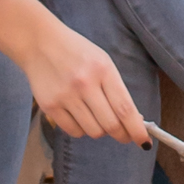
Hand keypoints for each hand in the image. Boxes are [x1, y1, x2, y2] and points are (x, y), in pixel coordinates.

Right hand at [0, 0, 150, 142]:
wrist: (39, 43)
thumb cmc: (77, 52)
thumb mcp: (102, 62)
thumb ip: (116, 89)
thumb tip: (134, 120)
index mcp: (103, 70)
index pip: (125, 108)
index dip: (137, 129)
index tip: (144, 141)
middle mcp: (85, 84)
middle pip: (110, 125)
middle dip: (122, 135)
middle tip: (124, 135)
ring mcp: (65, 96)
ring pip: (93, 131)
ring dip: (100, 131)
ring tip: (97, 118)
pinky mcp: (50, 106)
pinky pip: (73, 131)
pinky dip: (81, 130)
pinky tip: (80, 117)